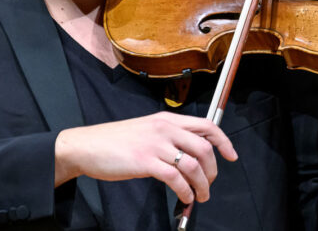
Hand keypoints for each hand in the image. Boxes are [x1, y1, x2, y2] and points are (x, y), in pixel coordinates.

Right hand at [54, 112, 237, 203]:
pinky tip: (183, 198)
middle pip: (204, 148)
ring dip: (202, 185)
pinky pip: (176, 179)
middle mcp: (164, 128)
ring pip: (193, 165)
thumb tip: (190, 154)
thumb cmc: (114, 141)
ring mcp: (155, 144)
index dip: (223, 141)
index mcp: (167, 119)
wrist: (86, 146)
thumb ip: (168, 137)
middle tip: (209, 184)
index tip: (231, 156)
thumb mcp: (147, 130)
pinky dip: (185, 192)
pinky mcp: (145, 162)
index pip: (206, 125)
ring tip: (199, 197)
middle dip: (213, 171)